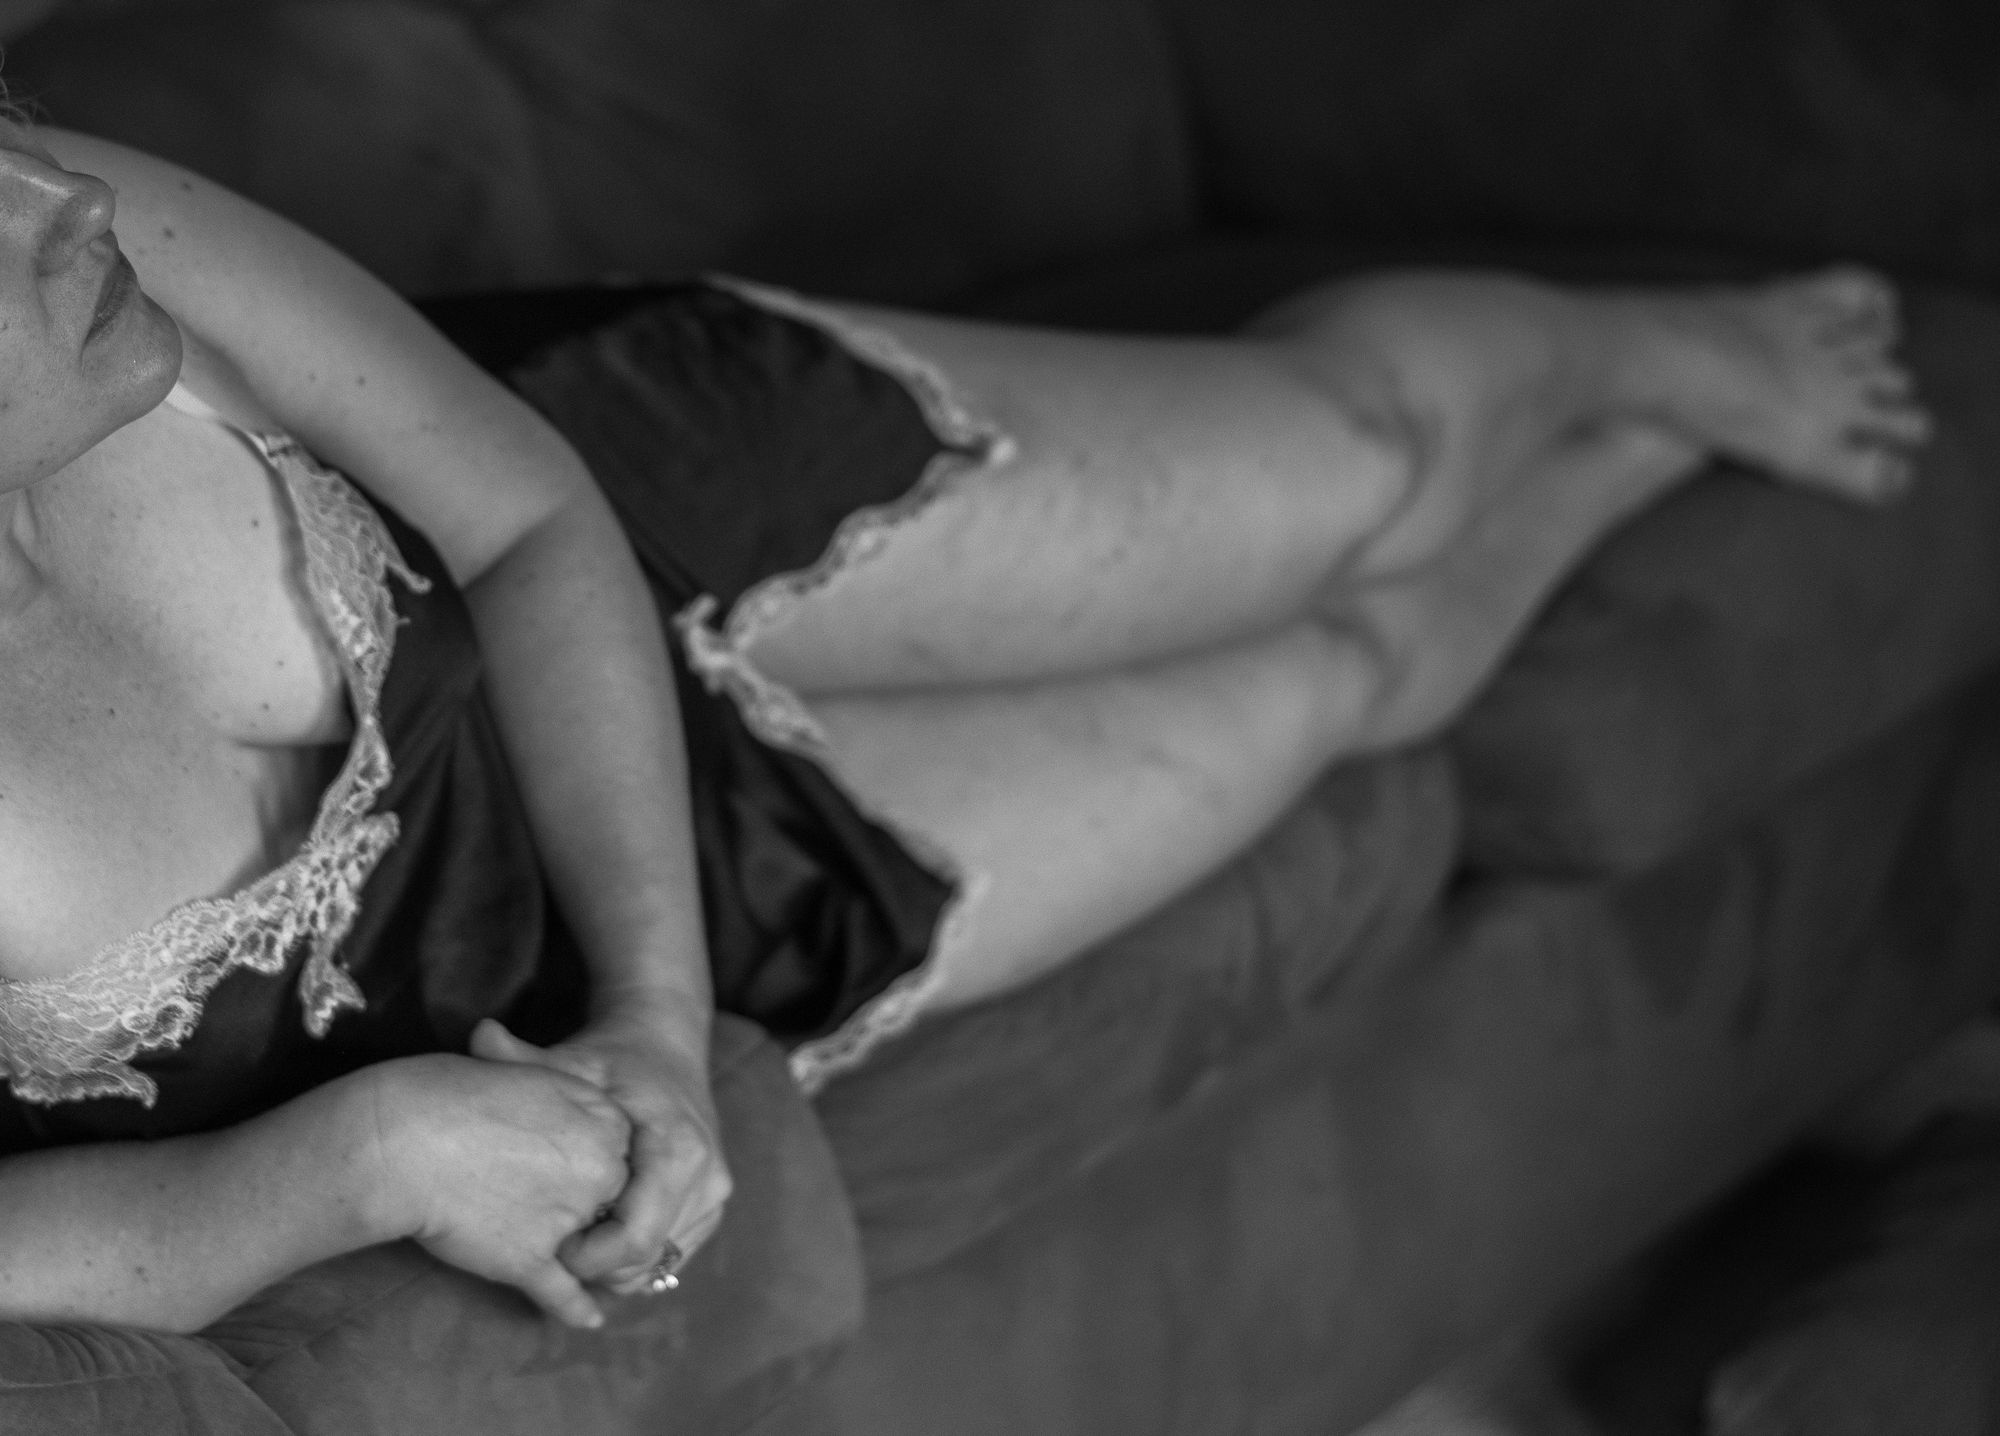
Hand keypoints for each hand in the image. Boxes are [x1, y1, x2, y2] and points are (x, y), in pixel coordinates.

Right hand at [356, 1051, 632, 1328]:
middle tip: (542, 1192)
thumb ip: (570, 1100)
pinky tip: (590, 1319)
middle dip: (588, 1202)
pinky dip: (576, 1309)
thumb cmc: (455, 1097)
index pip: (620, 1152)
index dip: (588, 1159)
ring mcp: (568, 1221)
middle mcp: (599, 1173)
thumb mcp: (533, 1073)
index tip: (557, 1157)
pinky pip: (563, 1293)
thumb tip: (584, 1117)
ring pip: (590, 1246)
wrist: (402, 1139)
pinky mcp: (530, 1261)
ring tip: (562, 1247)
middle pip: (612, 1199)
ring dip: (579, 1250)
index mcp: (605, 1122)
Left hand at [471, 1004, 732, 1294]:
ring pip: (657, 1266)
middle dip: (595, 1264)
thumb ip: (523, 1059)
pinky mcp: (712, 1207)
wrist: (665, 1046)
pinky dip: (632, 1257)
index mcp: (677, 1150)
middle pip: (645, 1261)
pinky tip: (600, 1229)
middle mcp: (707, 1178)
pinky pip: (669, 1258)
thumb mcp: (571, 1061)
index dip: (585, 1256)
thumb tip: (478, 1033)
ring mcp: (714, 1196)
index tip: (548, 1241)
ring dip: (612, 1264)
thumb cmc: (612, 1059)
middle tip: (552, 1243)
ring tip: (575, 1233)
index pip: (634, 1238)